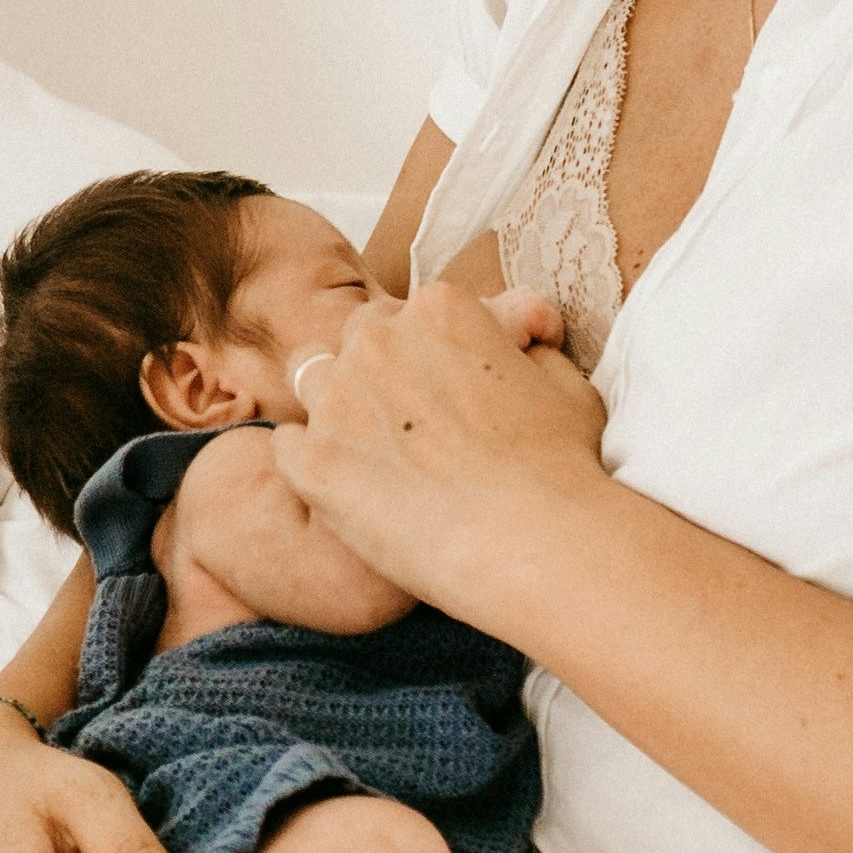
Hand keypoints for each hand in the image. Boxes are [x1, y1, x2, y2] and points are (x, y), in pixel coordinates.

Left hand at [268, 284, 610, 614]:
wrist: (529, 542)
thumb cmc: (559, 466)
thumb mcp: (566, 384)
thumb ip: (530, 348)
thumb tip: (521, 333)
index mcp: (440, 311)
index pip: (420, 313)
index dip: (441, 350)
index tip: (461, 386)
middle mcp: (377, 342)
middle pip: (361, 337)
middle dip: (382, 368)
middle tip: (415, 420)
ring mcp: (337, 400)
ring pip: (311, 378)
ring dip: (336, 403)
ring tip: (373, 448)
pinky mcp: (312, 462)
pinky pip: (286, 445)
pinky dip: (310, 460)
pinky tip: (346, 485)